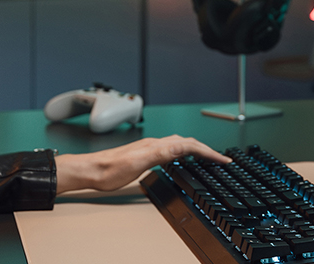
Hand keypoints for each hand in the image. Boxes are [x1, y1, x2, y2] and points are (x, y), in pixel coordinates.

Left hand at [55, 135, 229, 192]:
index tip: (222, 159)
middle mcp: (154, 144)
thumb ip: (160, 154)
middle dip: (206, 150)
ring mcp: (149, 149)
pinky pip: (170, 150)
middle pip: (187, 142)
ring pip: (179, 145)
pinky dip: (183, 153)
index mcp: (156, 146)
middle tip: (220, 159)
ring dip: (196, 150)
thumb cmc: (109, 170)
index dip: (208, 152)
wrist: (90, 171)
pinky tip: (180, 159)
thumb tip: (182, 147)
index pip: (189, 145)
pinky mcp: (144, 155)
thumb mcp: (137, 164)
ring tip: (207, 157)